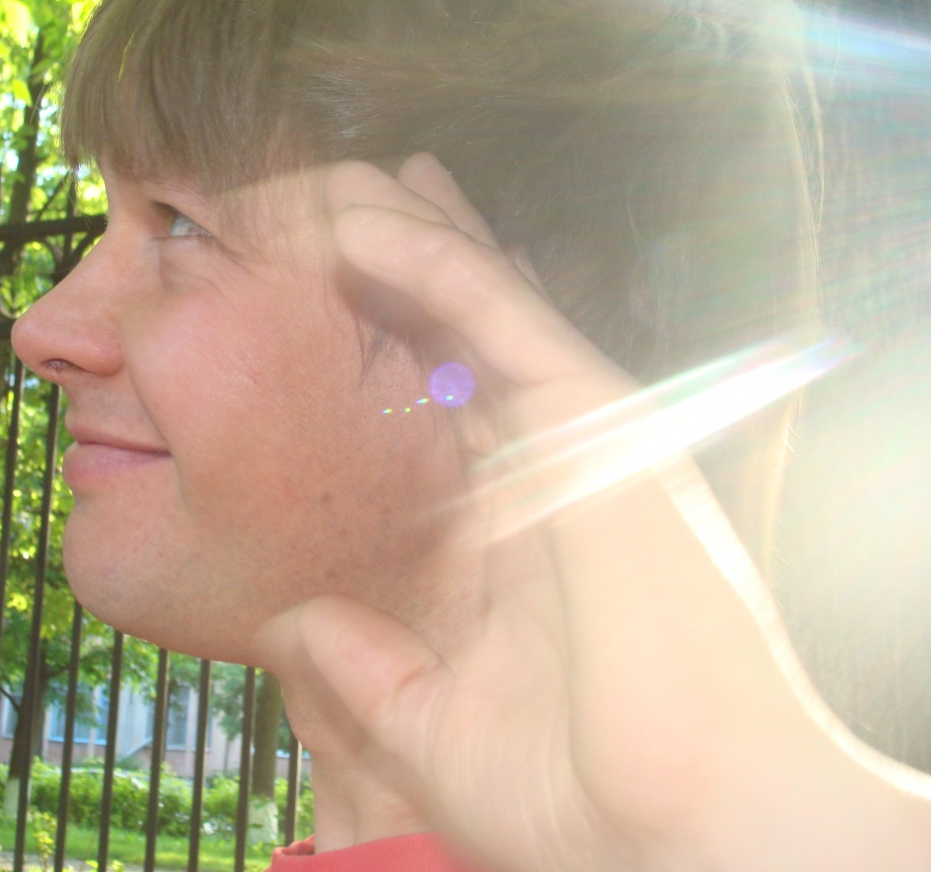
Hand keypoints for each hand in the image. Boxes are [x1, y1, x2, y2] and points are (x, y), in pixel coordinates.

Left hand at [258, 154, 930, 871]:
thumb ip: (365, 674)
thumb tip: (295, 626)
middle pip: (461, 335)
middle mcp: (553, 467)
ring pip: (478, 305)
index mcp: (517, 530)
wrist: (691, 836)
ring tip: (332, 181)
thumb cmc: (593, 805)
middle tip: (331, 203)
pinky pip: (501, 316)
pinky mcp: (600, 422)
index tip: (328, 300)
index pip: (440, 404)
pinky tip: (365, 219)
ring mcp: (581, 436)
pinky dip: (432, 259)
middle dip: (401, 262)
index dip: (386, 344)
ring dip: (403, 236)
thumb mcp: (438, 732)